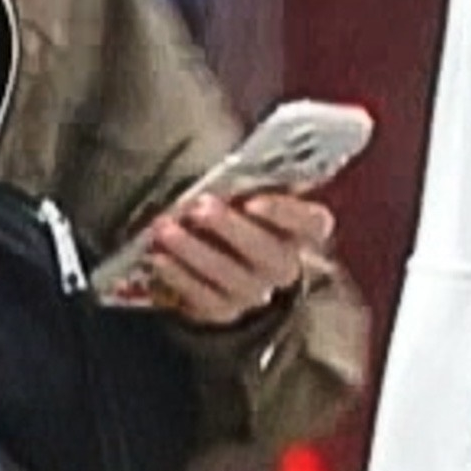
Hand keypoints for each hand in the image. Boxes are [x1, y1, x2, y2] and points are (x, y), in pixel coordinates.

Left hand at [140, 187, 335, 327]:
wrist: (221, 257)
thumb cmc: (236, 208)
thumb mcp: (247, 186)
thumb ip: (245, 176)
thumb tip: (223, 161)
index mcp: (302, 230)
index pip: (312, 223)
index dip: (286, 213)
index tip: (253, 202)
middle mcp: (285, 266)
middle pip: (269, 254)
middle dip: (231, 230)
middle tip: (199, 208)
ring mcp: (255, 292)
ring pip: (232, 278)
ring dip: (195, 252)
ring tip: (166, 229)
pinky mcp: (224, 310)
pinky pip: (204, 299)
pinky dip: (179, 278)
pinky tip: (159, 258)